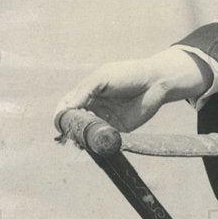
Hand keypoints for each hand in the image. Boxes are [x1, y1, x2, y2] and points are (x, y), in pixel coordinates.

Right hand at [55, 48, 217, 131]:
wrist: (156, 82)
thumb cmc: (128, 75)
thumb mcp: (102, 78)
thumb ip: (84, 92)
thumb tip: (65, 109)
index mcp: (87, 93)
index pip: (67, 105)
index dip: (62, 114)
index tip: (61, 120)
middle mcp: (94, 108)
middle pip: (75, 122)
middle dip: (71, 129)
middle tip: (73, 131)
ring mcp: (106, 120)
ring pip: (87, 133)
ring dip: (82, 138)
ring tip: (83, 137)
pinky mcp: (119, 130)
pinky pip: (104, 140)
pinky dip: (98, 143)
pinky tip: (96, 142)